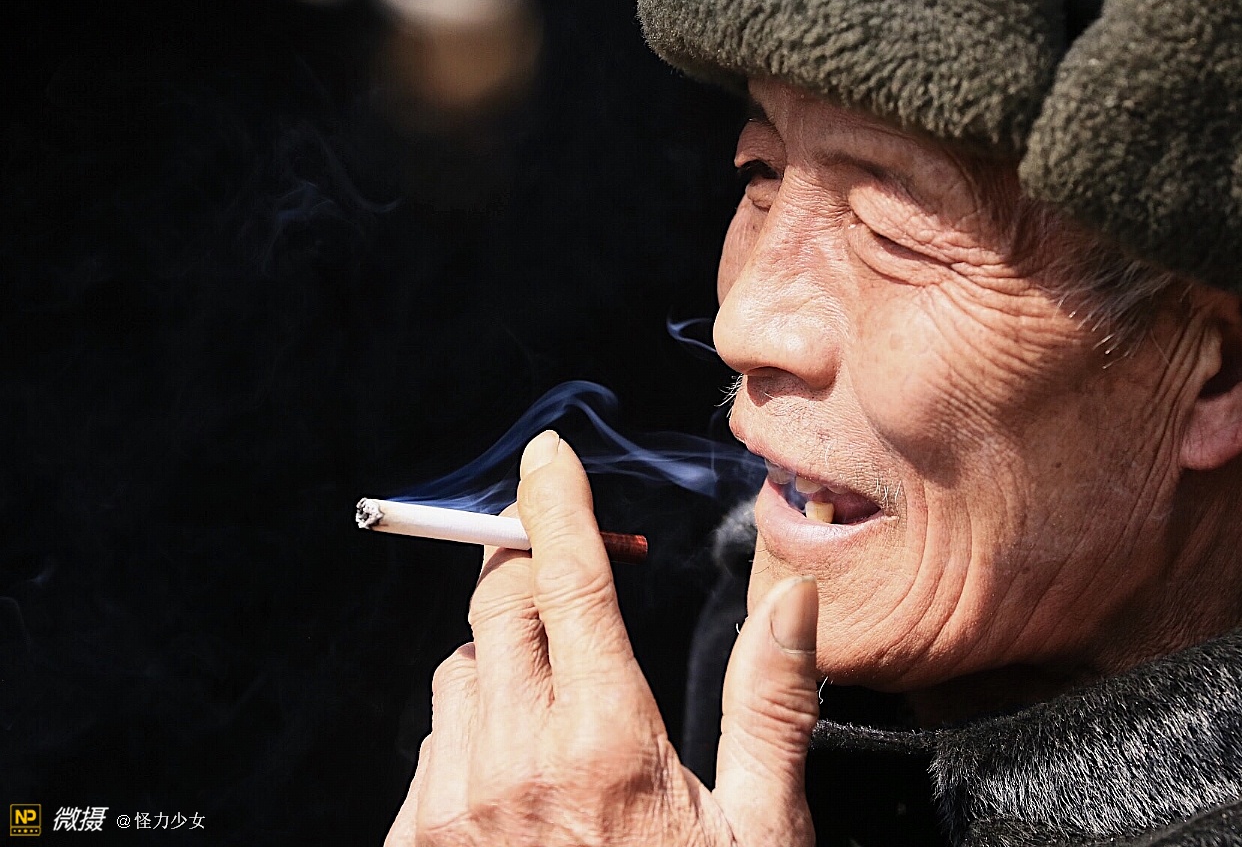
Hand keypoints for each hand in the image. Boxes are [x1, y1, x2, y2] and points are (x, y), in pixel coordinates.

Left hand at [385, 430, 820, 846]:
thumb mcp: (760, 836)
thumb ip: (772, 708)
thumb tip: (789, 600)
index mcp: (606, 743)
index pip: (572, 584)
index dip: (560, 505)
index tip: (549, 456)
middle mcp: (512, 762)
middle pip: (498, 607)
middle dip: (532, 573)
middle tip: (573, 584)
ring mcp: (450, 810)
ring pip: (458, 672)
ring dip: (501, 658)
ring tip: (558, 703)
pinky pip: (428, 748)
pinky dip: (467, 733)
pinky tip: (517, 778)